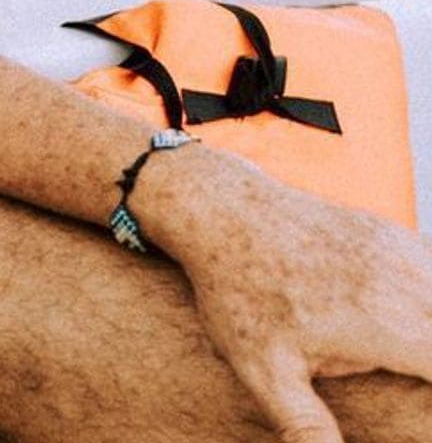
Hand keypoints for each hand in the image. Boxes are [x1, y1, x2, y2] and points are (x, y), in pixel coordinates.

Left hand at [148, 147, 431, 441]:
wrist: (219, 209)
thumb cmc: (237, 292)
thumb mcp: (264, 369)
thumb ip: (306, 424)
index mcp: (386, 324)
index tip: (421, 399)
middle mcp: (407, 282)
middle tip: (409, 373)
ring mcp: (403, 251)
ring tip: (403, 350)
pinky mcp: (393, 234)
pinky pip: (430, 266)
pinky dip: (426, 298)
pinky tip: (403, 320)